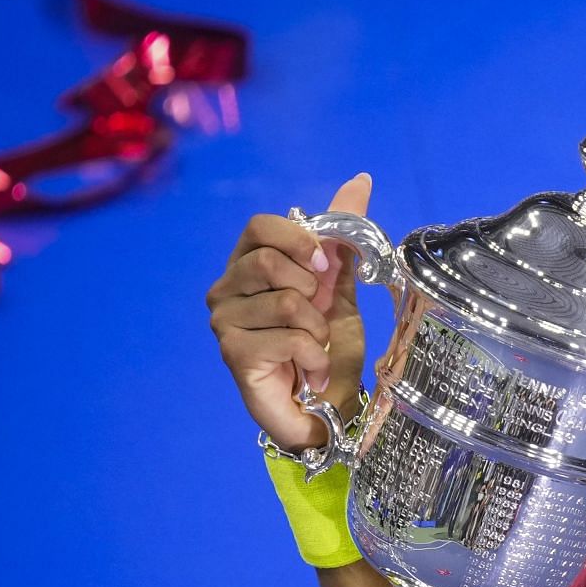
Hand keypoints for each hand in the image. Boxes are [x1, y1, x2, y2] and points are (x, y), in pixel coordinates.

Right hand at [207, 173, 372, 451]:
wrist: (330, 407)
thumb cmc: (329, 348)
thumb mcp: (342, 287)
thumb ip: (343, 238)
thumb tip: (361, 180)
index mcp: (247, 264)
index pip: (260, 225)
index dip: (300, 241)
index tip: (326, 267)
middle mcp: (226, 289)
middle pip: (269, 261)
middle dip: (313, 292)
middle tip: (319, 318)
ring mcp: (224, 322)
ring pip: (286, 302)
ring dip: (318, 330)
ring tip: (316, 348)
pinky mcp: (234, 355)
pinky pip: (290, 337)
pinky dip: (316, 357)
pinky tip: (312, 371)